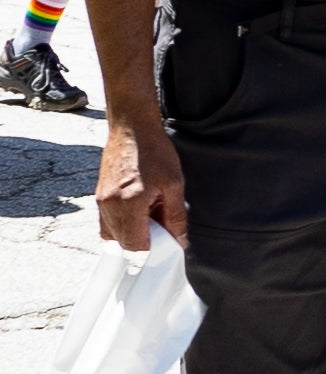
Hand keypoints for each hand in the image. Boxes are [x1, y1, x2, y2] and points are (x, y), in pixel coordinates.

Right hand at [95, 117, 185, 248]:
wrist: (131, 129)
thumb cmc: (154, 152)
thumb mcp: (174, 184)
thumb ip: (176, 216)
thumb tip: (178, 239)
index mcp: (129, 204)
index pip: (135, 244)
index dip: (153, 245)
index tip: (166, 236)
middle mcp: (110, 205)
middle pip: (123, 241)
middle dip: (143, 238)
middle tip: (160, 220)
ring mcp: (101, 200)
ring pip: (114, 232)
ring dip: (133, 229)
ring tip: (150, 209)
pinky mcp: (99, 195)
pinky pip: (107, 220)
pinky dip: (122, 220)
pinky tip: (138, 206)